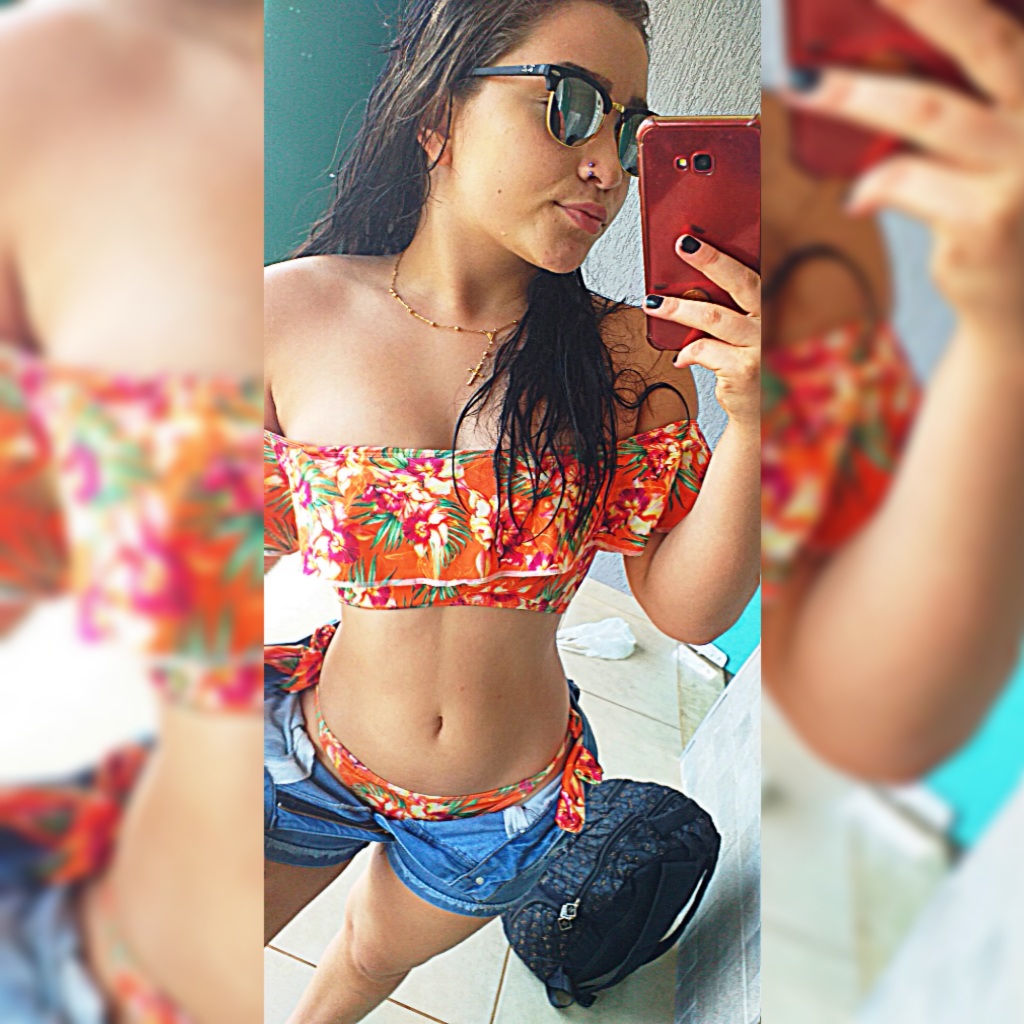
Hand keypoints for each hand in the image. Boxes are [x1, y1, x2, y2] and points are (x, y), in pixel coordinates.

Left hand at [643, 234, 760, 429]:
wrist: (756, 411)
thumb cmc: (745, 364)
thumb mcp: (744, 333)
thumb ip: (731, 308)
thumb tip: (692, 283)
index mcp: (774, 305)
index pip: (758, 270)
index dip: (737, 250)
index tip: (712, 232)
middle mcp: (774, 321)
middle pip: (742, 281)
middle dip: (711, 259)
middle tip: (683, 244)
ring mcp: (761, 345)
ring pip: (713, 317)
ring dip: (678, 308)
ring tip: (652, 303)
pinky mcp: (745, 369)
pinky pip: (705, 350)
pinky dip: (687, 352)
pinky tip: (681, 358)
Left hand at [782, 0, 1023, 347]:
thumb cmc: (1005, 210)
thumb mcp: (1001, 145)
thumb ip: (967, 101)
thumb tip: (875, 59)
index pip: (1002, 26)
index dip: (948, 0)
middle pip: (983, 42)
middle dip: (918, 4)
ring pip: (927, 113)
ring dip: (854, 95)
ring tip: (800, 85)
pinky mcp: (986, 222)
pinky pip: (904, 182)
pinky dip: (873, 184)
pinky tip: (860, 198)